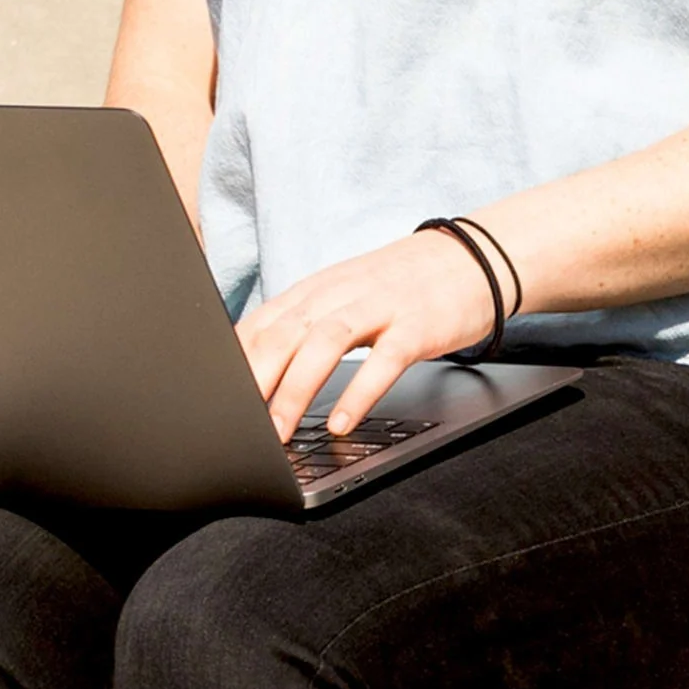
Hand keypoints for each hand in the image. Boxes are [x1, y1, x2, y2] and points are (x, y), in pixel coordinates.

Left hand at [237, 229, 501, 439]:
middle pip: (283, 334)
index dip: (234, 365)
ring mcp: (380, 307)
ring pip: (324, 344)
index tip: (216, 403)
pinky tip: (342, 422)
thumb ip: (304, 326)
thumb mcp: (344, 298)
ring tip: (281, 431)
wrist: (471, 257)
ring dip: (296, 390)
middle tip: (238, 424)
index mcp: (316, 290)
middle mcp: (341, 294)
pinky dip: (358, 393)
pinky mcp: (417, 326)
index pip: (260, 325)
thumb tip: (258, 368)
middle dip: (255, 381)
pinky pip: (383, 361)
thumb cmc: (401, 286)